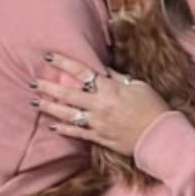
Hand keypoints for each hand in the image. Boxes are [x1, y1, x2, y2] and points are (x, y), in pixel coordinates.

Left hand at [32, 51, 171, 156]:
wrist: (160, 135)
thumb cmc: (153, 107)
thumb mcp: (138, 85)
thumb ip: (117, 78)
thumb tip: (102, 70)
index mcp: (110, 88)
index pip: (82, 71)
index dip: (63, 63)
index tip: (48, 57)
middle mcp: (100, 105)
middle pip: (68, 94)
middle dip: (48, 88)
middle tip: (34, 83)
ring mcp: (98, 123)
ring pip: (68, 115)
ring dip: (50, 108)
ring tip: (36, 103)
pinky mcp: (100, 138)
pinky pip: (78, 134)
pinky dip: (64, 130)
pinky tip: (53, 126)